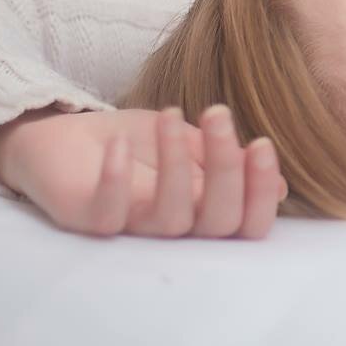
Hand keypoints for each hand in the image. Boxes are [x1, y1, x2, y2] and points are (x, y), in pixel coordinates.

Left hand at [0, 105, 287, 238]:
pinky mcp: (87, 222)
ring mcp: (131, 231)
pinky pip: (109, 217)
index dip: (261, 192)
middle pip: (216, 223)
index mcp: (202, 213)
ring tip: (168, 114)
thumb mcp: (190, 141)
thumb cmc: (134, 143)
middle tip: (218, 114)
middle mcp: (173, 230)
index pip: (247, 223)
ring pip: (169, 220)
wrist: (62, 136)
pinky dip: (116, 180)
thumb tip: (283, 189)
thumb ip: (226, 164)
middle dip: (226, 170)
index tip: (261, 143)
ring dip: (176, 164)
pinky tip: (121, 145)